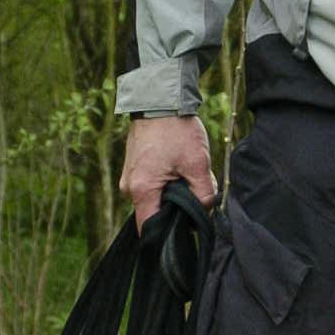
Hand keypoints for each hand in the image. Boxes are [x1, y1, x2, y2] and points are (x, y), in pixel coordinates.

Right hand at [119, 114, 217, 230]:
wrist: (159, 99)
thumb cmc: (176, 130)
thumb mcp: (198, 164)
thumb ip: (204, 194)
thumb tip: (205, 211)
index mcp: (141, 190)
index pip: (150, 228)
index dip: (169, 234)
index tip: (187, 230)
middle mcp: (129, 187)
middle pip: (156, 212)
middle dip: (178, 207)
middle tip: (196, 188)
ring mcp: (129, 177)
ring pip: (156, 197)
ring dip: (175, 192)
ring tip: (188, 172)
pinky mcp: (134, 168)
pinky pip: (152, 185)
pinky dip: (168, 181)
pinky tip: (179, 166)